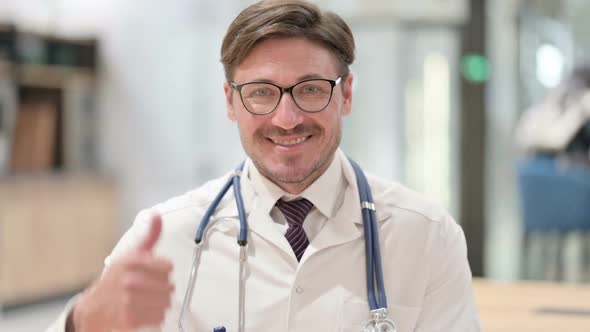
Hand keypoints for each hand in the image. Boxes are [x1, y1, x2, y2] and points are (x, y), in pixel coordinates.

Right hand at [71, 213, 173, 331]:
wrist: (93, 308)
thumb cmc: (117, 279)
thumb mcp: (132, 254)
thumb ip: (149, 235)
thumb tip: (156, 214)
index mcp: (131, 260)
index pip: (168, 266)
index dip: (164, 271)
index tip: (156, 273)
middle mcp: (129, 279)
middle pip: (168, 285)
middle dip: (164, 288)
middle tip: (152, 289)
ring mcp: (128, 300)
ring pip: (165, 302)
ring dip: (161, 303)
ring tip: (149, 300)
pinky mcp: (129, 318)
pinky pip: (158, 317)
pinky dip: (156, 316)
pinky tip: (146, 311)